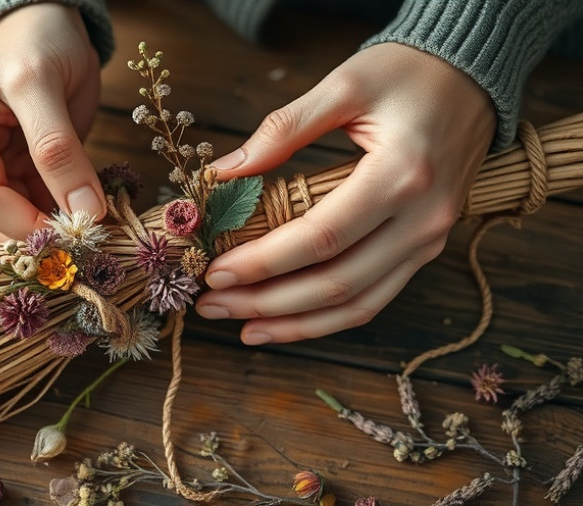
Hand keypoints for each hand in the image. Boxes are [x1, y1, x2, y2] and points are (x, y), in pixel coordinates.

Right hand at [0, 4, 104, 240]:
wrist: (45, 19)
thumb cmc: (33, 39)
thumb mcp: (41, 85)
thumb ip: (58, 148)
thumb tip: (84, 211)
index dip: (26, 225)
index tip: (74, 234)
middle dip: (40, 233)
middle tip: (89, 241)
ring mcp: (3, 164)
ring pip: (24, 217)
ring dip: (57, 229)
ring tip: (97, 232)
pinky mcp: (30, 168)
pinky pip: (45, 203)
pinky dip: (68, 214)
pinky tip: (95, 216)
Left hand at [196, 42, 496, 343]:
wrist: (472, 76)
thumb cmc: (408, 74)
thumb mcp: (344, 84)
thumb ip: (282, 129)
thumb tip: (223, 173)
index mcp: (402, 176)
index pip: (321, 238)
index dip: (264, 262)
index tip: (215, 272)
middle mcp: (422, 219)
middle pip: (336, 282)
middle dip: (267, 302)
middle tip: (212, 305)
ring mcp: (428, 240)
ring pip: (357, 304)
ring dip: (295, 323)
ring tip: (242, 328)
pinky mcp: (425, 248)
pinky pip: (375, 297)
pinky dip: (328, 318)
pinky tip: (287, 322)